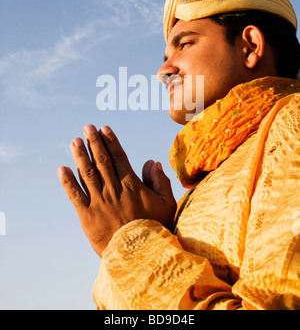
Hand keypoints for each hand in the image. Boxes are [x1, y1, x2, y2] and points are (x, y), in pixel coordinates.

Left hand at [57, 125, 176, 256]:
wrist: (140, 257)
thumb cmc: (156, 229)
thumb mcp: (166, 204)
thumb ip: (160, 182)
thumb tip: (153, 162)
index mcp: (131, 185)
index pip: (119, 157)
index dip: (110, 141)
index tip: (104, 129)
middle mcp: (113, 189)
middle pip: (102, 161)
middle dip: (94, 142)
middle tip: (87, 127)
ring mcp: (99, 202)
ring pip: (87, 174)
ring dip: (80, 156)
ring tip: (75, 142)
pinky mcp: (87, 216)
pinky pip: (75, 195)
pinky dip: (67, 181)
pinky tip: (61, 169)